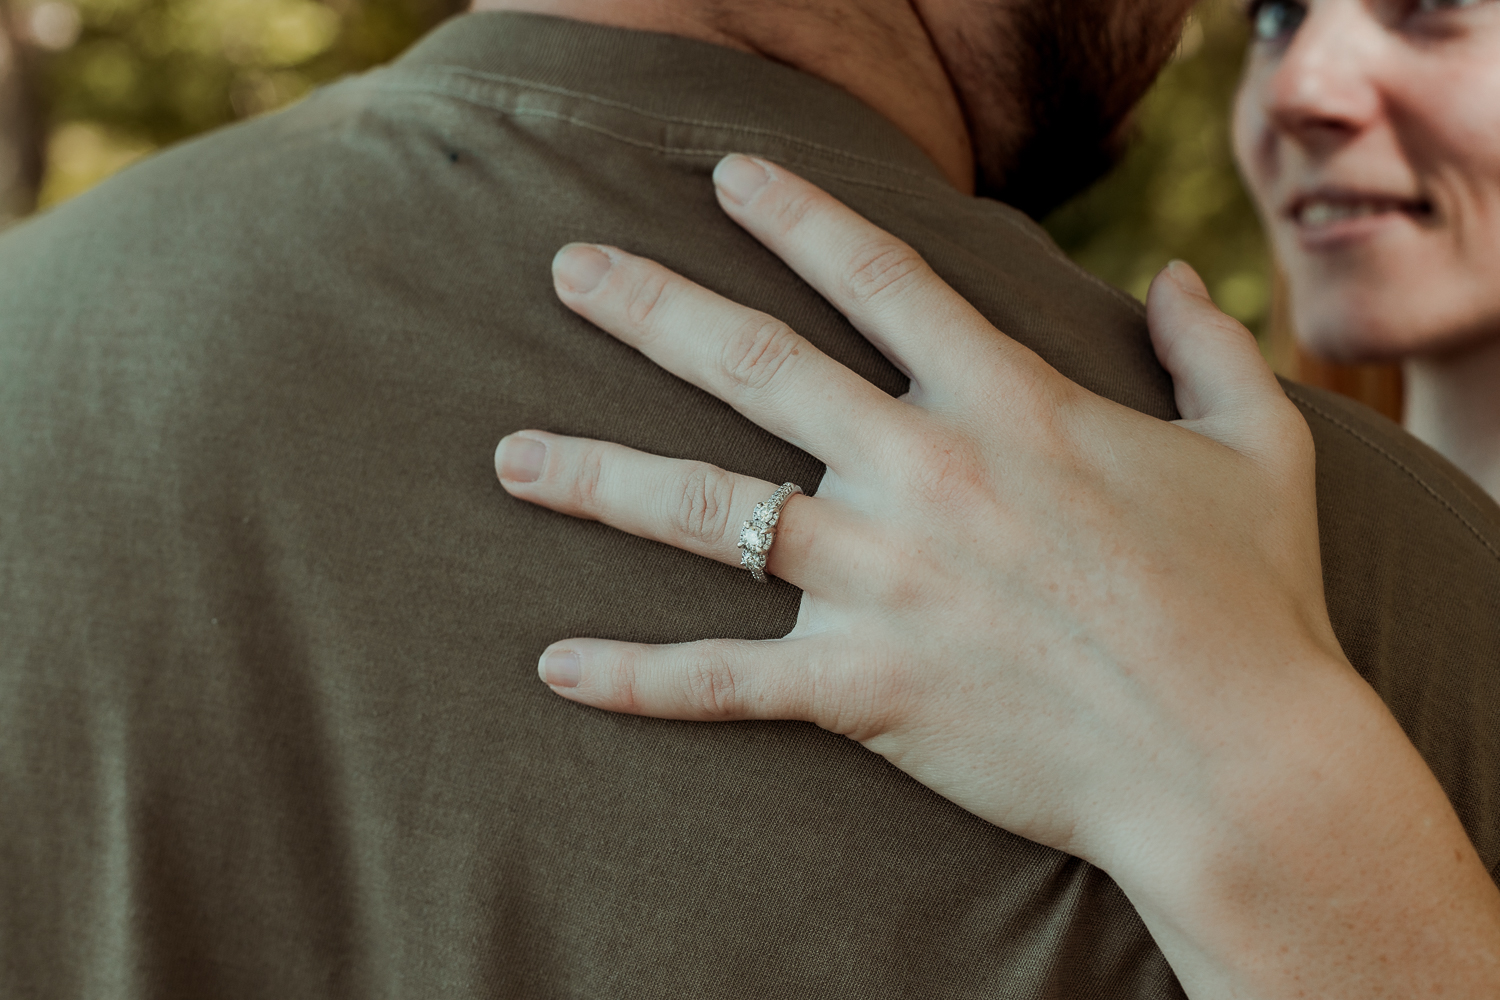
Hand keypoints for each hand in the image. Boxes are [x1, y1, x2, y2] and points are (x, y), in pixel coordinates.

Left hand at [495, 156, 1499, 996]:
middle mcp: (923, 474)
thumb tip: (1178, 279)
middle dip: (650, 305)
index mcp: (1008, 405)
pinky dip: (632, 678)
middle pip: (755, 367)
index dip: (798, 215)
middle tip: (566, 268)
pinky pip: (720, 682)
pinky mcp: (865, 686)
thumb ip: (1210, 348)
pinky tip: (553, 665)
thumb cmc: (1251, 605)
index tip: (725, 174)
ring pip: (705, 513)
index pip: (879, 279)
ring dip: (596, 474)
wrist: (1239, 762)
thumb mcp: (1257, 449)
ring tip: (508, 455)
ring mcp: (883, 580)